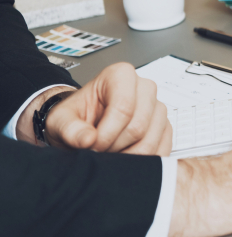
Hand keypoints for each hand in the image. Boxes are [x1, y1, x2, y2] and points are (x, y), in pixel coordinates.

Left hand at [17, 62, 171, 155]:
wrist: (84, 124)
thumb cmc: (76, 116)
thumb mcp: (60, 119)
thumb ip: (69, 128)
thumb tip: (87, 139)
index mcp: (120, 75)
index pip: (124, 106)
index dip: (106, 133)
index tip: (91, 145)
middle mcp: (144, 87)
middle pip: (138, 126)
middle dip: (115, 147)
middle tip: (98, 151)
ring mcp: (157, 107)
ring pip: (150, 141)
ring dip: (127, 156)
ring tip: (110, 153)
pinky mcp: (165, 126)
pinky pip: (160, 149)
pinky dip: (142, 161)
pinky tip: (124, 157)